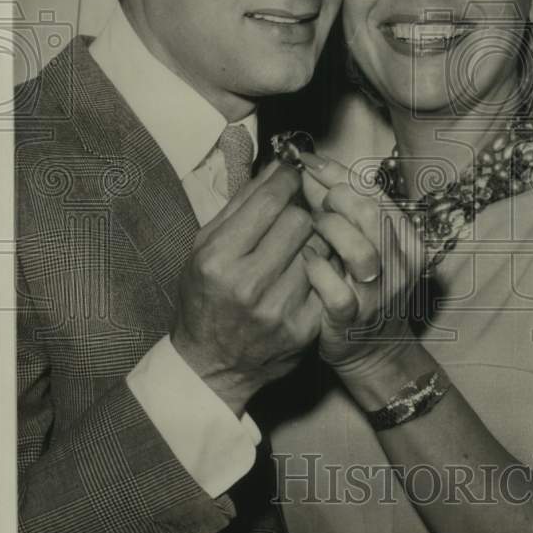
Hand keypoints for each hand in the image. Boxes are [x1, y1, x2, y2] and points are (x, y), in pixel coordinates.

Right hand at [171, 162, 325, 414]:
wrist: (211, 365)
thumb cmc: (205, 299)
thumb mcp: (204, 248)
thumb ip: (240, 206)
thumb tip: (275, 168)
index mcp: (218, 258)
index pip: (270, 201)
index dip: (287, 180)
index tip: (292, 176)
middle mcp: (248, 284)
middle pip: (301, 221)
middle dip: (299, 212)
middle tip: (293, 216)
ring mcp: (279, 309)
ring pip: (319, 248)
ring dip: (313, 241)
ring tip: (296, 247)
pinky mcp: (304, 329)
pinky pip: (328, 279)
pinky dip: (321, 271)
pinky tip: (306, 273)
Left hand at [297, 152, 424, 376]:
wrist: (373, 350)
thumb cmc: (362, 288)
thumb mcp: (364, 243)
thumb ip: (342, 209)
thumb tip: (308, 170)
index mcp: (406, 238)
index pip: (373, 191)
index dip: (336, 172)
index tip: (307, 161)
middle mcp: (400, 263)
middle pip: (368, 212)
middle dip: (333, 199)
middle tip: (312, 201)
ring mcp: (380, 293)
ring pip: (360, 249)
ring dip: (328, 231)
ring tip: (311, 229)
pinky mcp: (355, 319)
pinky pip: (336, 290)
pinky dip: (317, 270)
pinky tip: (305, 260)